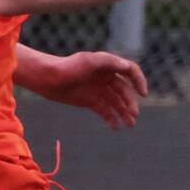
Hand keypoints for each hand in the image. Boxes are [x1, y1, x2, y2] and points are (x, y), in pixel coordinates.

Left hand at [32, 50, 147, 129]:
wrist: (47, 79)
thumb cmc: (67, 67)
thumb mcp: (88, 61)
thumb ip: (108, 62)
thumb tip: (128, 66)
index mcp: (108, 66)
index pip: (130, 71)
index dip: (139, 81)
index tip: (143, 93)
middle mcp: (106, 77)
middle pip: (125, 91)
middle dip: (131, 103)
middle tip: (134, 115)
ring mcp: (99, 90)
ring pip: (117, 103)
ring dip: (124, 113)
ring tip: (130, 125)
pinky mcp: (90, 101)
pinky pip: (105, 111)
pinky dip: (111, 119)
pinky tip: (116, 127)